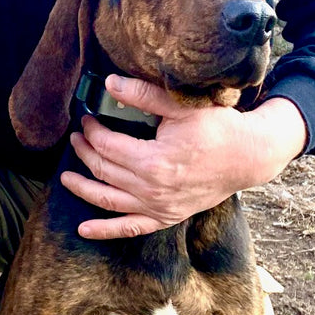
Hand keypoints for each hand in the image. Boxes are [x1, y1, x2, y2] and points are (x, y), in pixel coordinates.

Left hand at [60, 75, 306, 239]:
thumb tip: (109, 83)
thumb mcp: (180, 106)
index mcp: (153, 162)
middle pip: (104, 170)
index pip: (108, 146)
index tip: (87, 118)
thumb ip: (142, 95)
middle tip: (76, 137)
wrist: (247, 157)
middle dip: (85, 152)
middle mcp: (152, 190)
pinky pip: (130, 228)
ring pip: (109, 200)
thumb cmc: (217, 128)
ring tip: (66, 177)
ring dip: (84, 188)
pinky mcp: (167, 217)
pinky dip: (105, 230)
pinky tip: (84, 229)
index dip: (92, 130)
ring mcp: (159, 208)